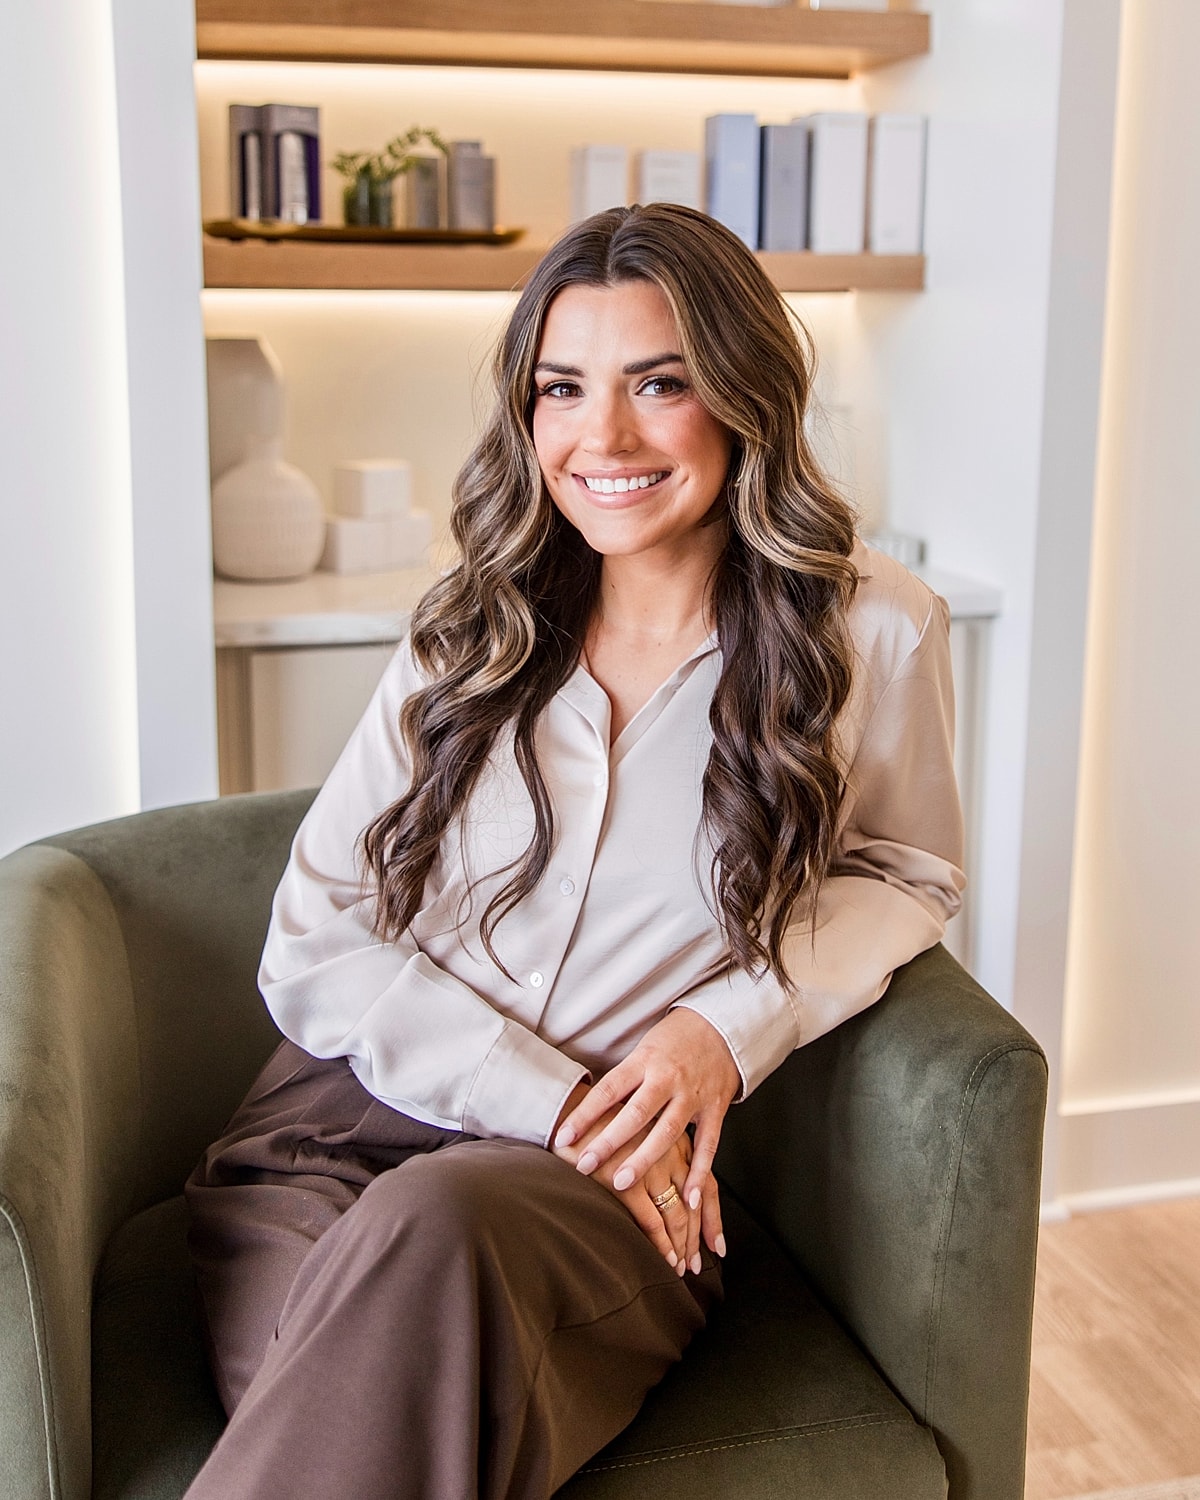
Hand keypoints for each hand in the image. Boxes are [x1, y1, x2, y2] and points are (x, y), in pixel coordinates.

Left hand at [553, 1009, 738, 1231]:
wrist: (721, 1025)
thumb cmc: (674, 1038)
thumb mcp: (644, 1049)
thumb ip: (625, 1080)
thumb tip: (589, 1110)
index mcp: (645, 1060)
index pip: (609, 1089)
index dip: (584, 1114)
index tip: (562, 1138)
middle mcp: (668, 1078)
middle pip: (635, 1113)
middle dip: (608, 1142)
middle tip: (583, 1165)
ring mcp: (693, 1094)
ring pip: (668, 1131)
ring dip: (644, 1159)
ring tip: (621, 1184)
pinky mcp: (716, 1108)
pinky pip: (708, 1145)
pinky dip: (700, 1173)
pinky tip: (689, 1198)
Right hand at [553, 1093, 718, 1272]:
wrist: (567, 1110)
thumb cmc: (601, 1124)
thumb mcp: (638, 1132)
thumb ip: (655, 1155)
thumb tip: (664, 1189)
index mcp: (675, 1140)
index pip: (705, 1183)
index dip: (711, 1217)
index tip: (716, 1245)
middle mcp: (670, 1151)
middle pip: (694, 1204)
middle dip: (696, 1238)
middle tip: (696, 1264)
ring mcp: (650, 1165)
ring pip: (676, 1214)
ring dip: (681, 1245)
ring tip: (679, 1268)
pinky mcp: (626, 1179)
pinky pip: (650, 1219)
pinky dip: (660, 1243)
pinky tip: (663, 1258)